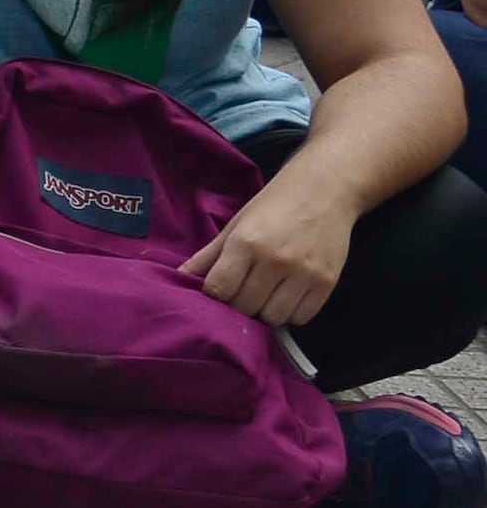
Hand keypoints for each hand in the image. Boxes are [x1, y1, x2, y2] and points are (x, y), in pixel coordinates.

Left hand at [190, 157, 357, 324]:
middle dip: (238, 304)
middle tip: (241, 292)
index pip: (219, 290)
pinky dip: (290, 313)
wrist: (324, 190)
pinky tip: (286, 297)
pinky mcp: (327, 282)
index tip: (219, 288)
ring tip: (265, 295)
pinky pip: (302, 317)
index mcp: (246, 243)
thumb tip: (179, 276)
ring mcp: (304, 273)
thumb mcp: (236, 224)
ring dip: (264, 312)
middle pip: (245, 306)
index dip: (214, 294)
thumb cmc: (274, 205)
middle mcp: (275, 260)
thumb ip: (209, 255)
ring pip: (273, 317)